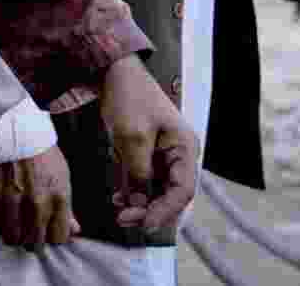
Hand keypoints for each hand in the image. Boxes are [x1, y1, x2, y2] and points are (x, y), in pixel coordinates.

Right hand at [0, 146, 80, 248]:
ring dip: (12, 235)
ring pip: (12, 239)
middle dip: (32, 240)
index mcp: (58, 198)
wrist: (17, 129)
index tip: (47, 232)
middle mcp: (37, 202)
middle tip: (28, 230)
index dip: (52, 237)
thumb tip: (75, 230)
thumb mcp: (63, 177)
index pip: (58, 238)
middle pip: (34, 244)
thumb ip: (68, 208)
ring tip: (13, 224)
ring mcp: (14, 200)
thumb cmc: (42, 154)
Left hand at [99, 56, 199, 232]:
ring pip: (156, 191)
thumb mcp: (133, 138)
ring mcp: (163, 155)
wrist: (114, 73)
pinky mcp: (146, 155)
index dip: (165, 211)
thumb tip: (140, 204)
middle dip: (150, 210)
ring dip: (140, 205)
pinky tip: (117, 199)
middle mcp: (178, 154)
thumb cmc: (130, 98)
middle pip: (171, 194)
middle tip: (124, 219)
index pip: (183, 190)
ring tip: (118, 212)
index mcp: (184, 147)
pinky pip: (144, 182)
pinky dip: (132, 193)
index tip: (145, 225)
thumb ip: (138, 173)